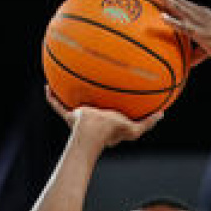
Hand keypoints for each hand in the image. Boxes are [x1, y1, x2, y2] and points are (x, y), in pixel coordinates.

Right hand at [45, 87, 163, 143]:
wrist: (93, 133)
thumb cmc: (112, 132)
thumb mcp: (134, 129)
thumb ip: (148, 123)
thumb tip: (162, 114)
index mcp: (106, 121)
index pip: (109, 112)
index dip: (111, 103)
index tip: (112, 90)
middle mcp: (92, 119)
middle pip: (90, 105)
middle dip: (89, 95)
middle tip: (90, 80)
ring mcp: (79, 118)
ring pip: (72, 103)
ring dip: (68, 93)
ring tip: (66, 78)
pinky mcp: (69, 116)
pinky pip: (57, 104)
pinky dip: (52, 97)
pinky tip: (47, 86)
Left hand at [147, 0, 210, 70]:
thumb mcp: (209, 47)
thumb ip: (195, 52)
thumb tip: (186, 64)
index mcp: (200, 14)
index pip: (181, 1)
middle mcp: (198, 13)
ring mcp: (199, 22)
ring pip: (178, 8)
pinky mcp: (201, 34)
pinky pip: (184, 27)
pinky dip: (173, 21)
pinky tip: (162, 17)